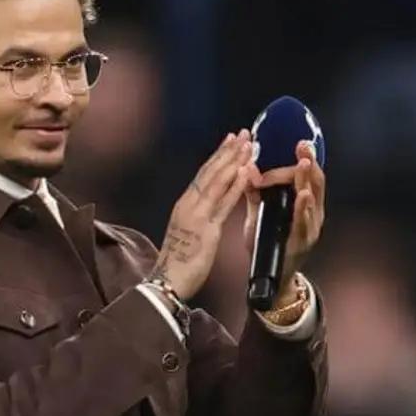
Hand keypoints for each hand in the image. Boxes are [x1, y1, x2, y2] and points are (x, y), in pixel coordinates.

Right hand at [152, 131, 256, 300]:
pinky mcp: (206, 229)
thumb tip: (207, 208)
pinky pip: (224, 203)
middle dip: (228, 151)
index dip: (218, 156)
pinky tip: (246, 172)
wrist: (167, 282)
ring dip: (234, 161)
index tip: (230, 140)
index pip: (204, 175)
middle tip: (243, 132)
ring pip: (218, 182)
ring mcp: (197, 215)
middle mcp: (189, 205)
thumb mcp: (187, 234)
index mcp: (184, 205)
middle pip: (211, 172)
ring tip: (248, 144)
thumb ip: (197, 218)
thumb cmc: (177, 263)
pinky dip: (235, 186)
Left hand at [242, 140, 325, 290]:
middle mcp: (312, 212)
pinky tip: (304, 196)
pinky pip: (305, 223)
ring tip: (304, 163)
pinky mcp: (304, 242)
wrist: (272, 277)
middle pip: (314, 181)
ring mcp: (310, 227)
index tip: (294, 142)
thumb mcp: (260, 213)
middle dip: (309, 162)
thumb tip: (245, 168)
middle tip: (303, 145)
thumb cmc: (268, 242)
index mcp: (302, 202)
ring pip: (313, 199)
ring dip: (308, 181)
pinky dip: (304, 209)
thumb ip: (255, 193)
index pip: (304, 174)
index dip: (300, 158)